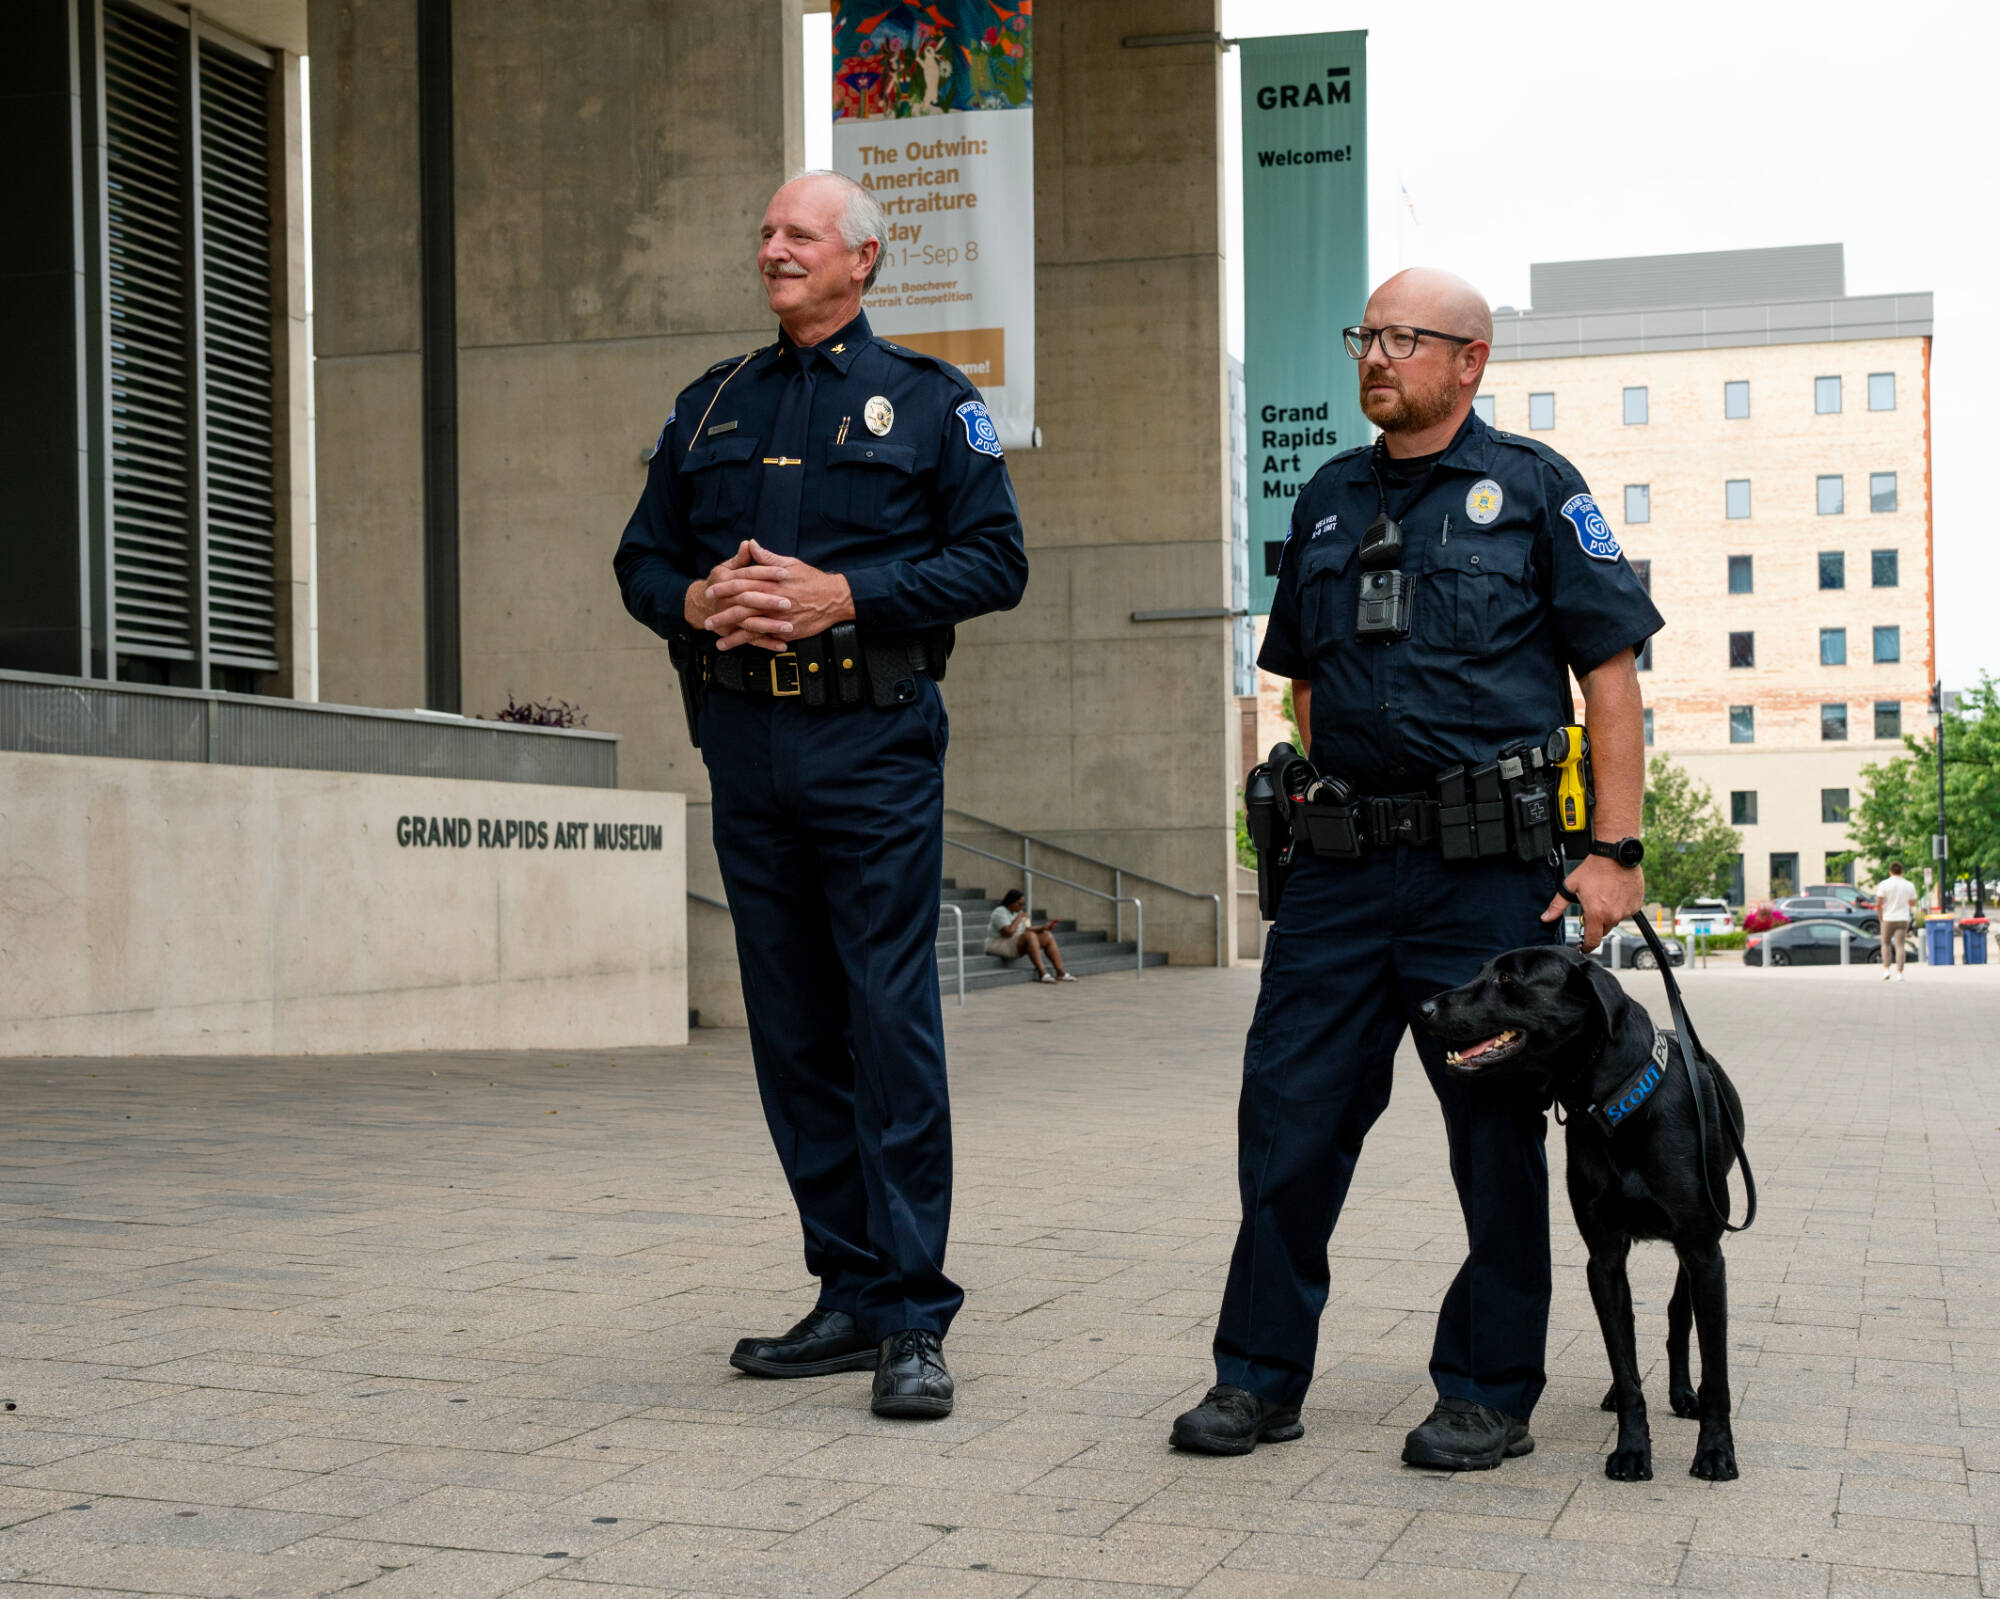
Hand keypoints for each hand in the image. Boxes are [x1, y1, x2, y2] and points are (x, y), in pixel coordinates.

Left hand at [700, 538, 854, 651]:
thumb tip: (750, 544)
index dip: (723, 588)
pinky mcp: (787, 631)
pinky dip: (752, 644)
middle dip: (723, 616)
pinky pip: (766, 639)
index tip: (710, 591)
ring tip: (718, 641)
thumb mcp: (790, 563)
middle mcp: (773, 601)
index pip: (741, 584)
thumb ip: (767, 557)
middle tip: (708, 621)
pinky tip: (742, 648)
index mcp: (771, 583)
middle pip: (742, 609)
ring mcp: (779, 618)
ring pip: (751, 628)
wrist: (835, 599)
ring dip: (733, 636)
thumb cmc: (813, 580)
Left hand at [1542, 855, 1644, 952]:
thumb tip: (1545, 918)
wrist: (1616, 855)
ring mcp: (1627, 911)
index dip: (1586, 947)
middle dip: (1596, 924)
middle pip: (1603, 930)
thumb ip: (1557, 906)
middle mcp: (1613, 915)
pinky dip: (1620, 907)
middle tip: (1592, 908)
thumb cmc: (1594, 869)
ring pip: (1615, 920)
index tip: (1583, 948)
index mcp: (1596, 914)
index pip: (1592, 940)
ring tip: (1604, 896)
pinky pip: (1626, 912)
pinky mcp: (1636, 905)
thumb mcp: (1571, 886)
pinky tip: (1615, 894)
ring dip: (1608, 914)